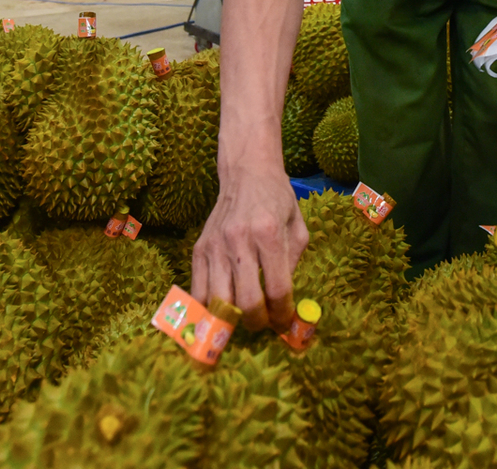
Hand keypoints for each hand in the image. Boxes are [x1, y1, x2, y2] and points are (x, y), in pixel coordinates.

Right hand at [190, 165, 308, 330]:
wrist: (247, 174)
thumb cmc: (277, 200)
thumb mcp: (298, 228)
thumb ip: (293, 264)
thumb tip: (283, 303)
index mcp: (268, 234)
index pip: (277, 289)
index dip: (282, 314)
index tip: (285, 322)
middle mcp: (239, 241)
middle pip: (246, 301)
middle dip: (258, 322)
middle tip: (264, 323)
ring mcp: (215, 246)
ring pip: (220, 301)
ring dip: (234, 319)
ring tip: (244, 318)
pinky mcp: (199, 249)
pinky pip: (198, 290)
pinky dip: (210, 308)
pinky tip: (222, 309)